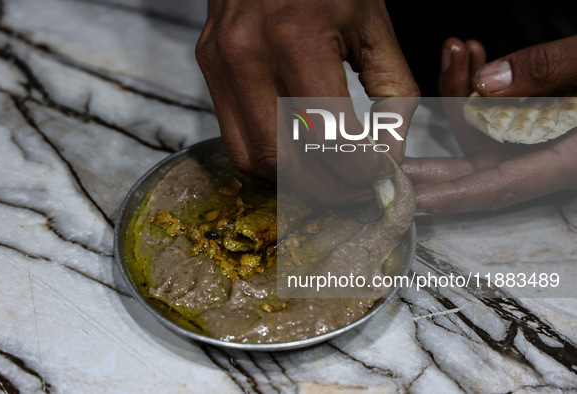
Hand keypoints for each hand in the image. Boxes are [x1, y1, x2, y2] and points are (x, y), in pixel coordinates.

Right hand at [196, 0, 417, 203]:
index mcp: (295, 37)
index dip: (361, 169)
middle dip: (328, 188)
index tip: (380, 174)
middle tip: (357, 190)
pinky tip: (297, 152)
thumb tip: (388, 155)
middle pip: (284, 160)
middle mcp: (247, 55)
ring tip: (328, 175)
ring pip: (253, 159)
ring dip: (294, 180)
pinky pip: (234, 137)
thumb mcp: (373, 26)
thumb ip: (392, 94)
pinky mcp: (209, 68)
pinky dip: (269, 158)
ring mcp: (220, 63)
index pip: (328, 136)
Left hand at [402, 36, 576, 212]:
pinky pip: (503, 112)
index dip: (456, 196)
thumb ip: (549, 71)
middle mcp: (552, 157)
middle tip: (394, 154)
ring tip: (455, 56)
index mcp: (570, 161)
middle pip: (482, 169)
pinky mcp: (543, 120)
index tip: (417, 198)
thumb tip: (488, 83)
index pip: (502, 188)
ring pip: (488, 132)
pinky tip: (475, 61)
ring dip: (464, 95)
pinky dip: (486, 88)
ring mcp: (545, 138)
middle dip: (436, 160)